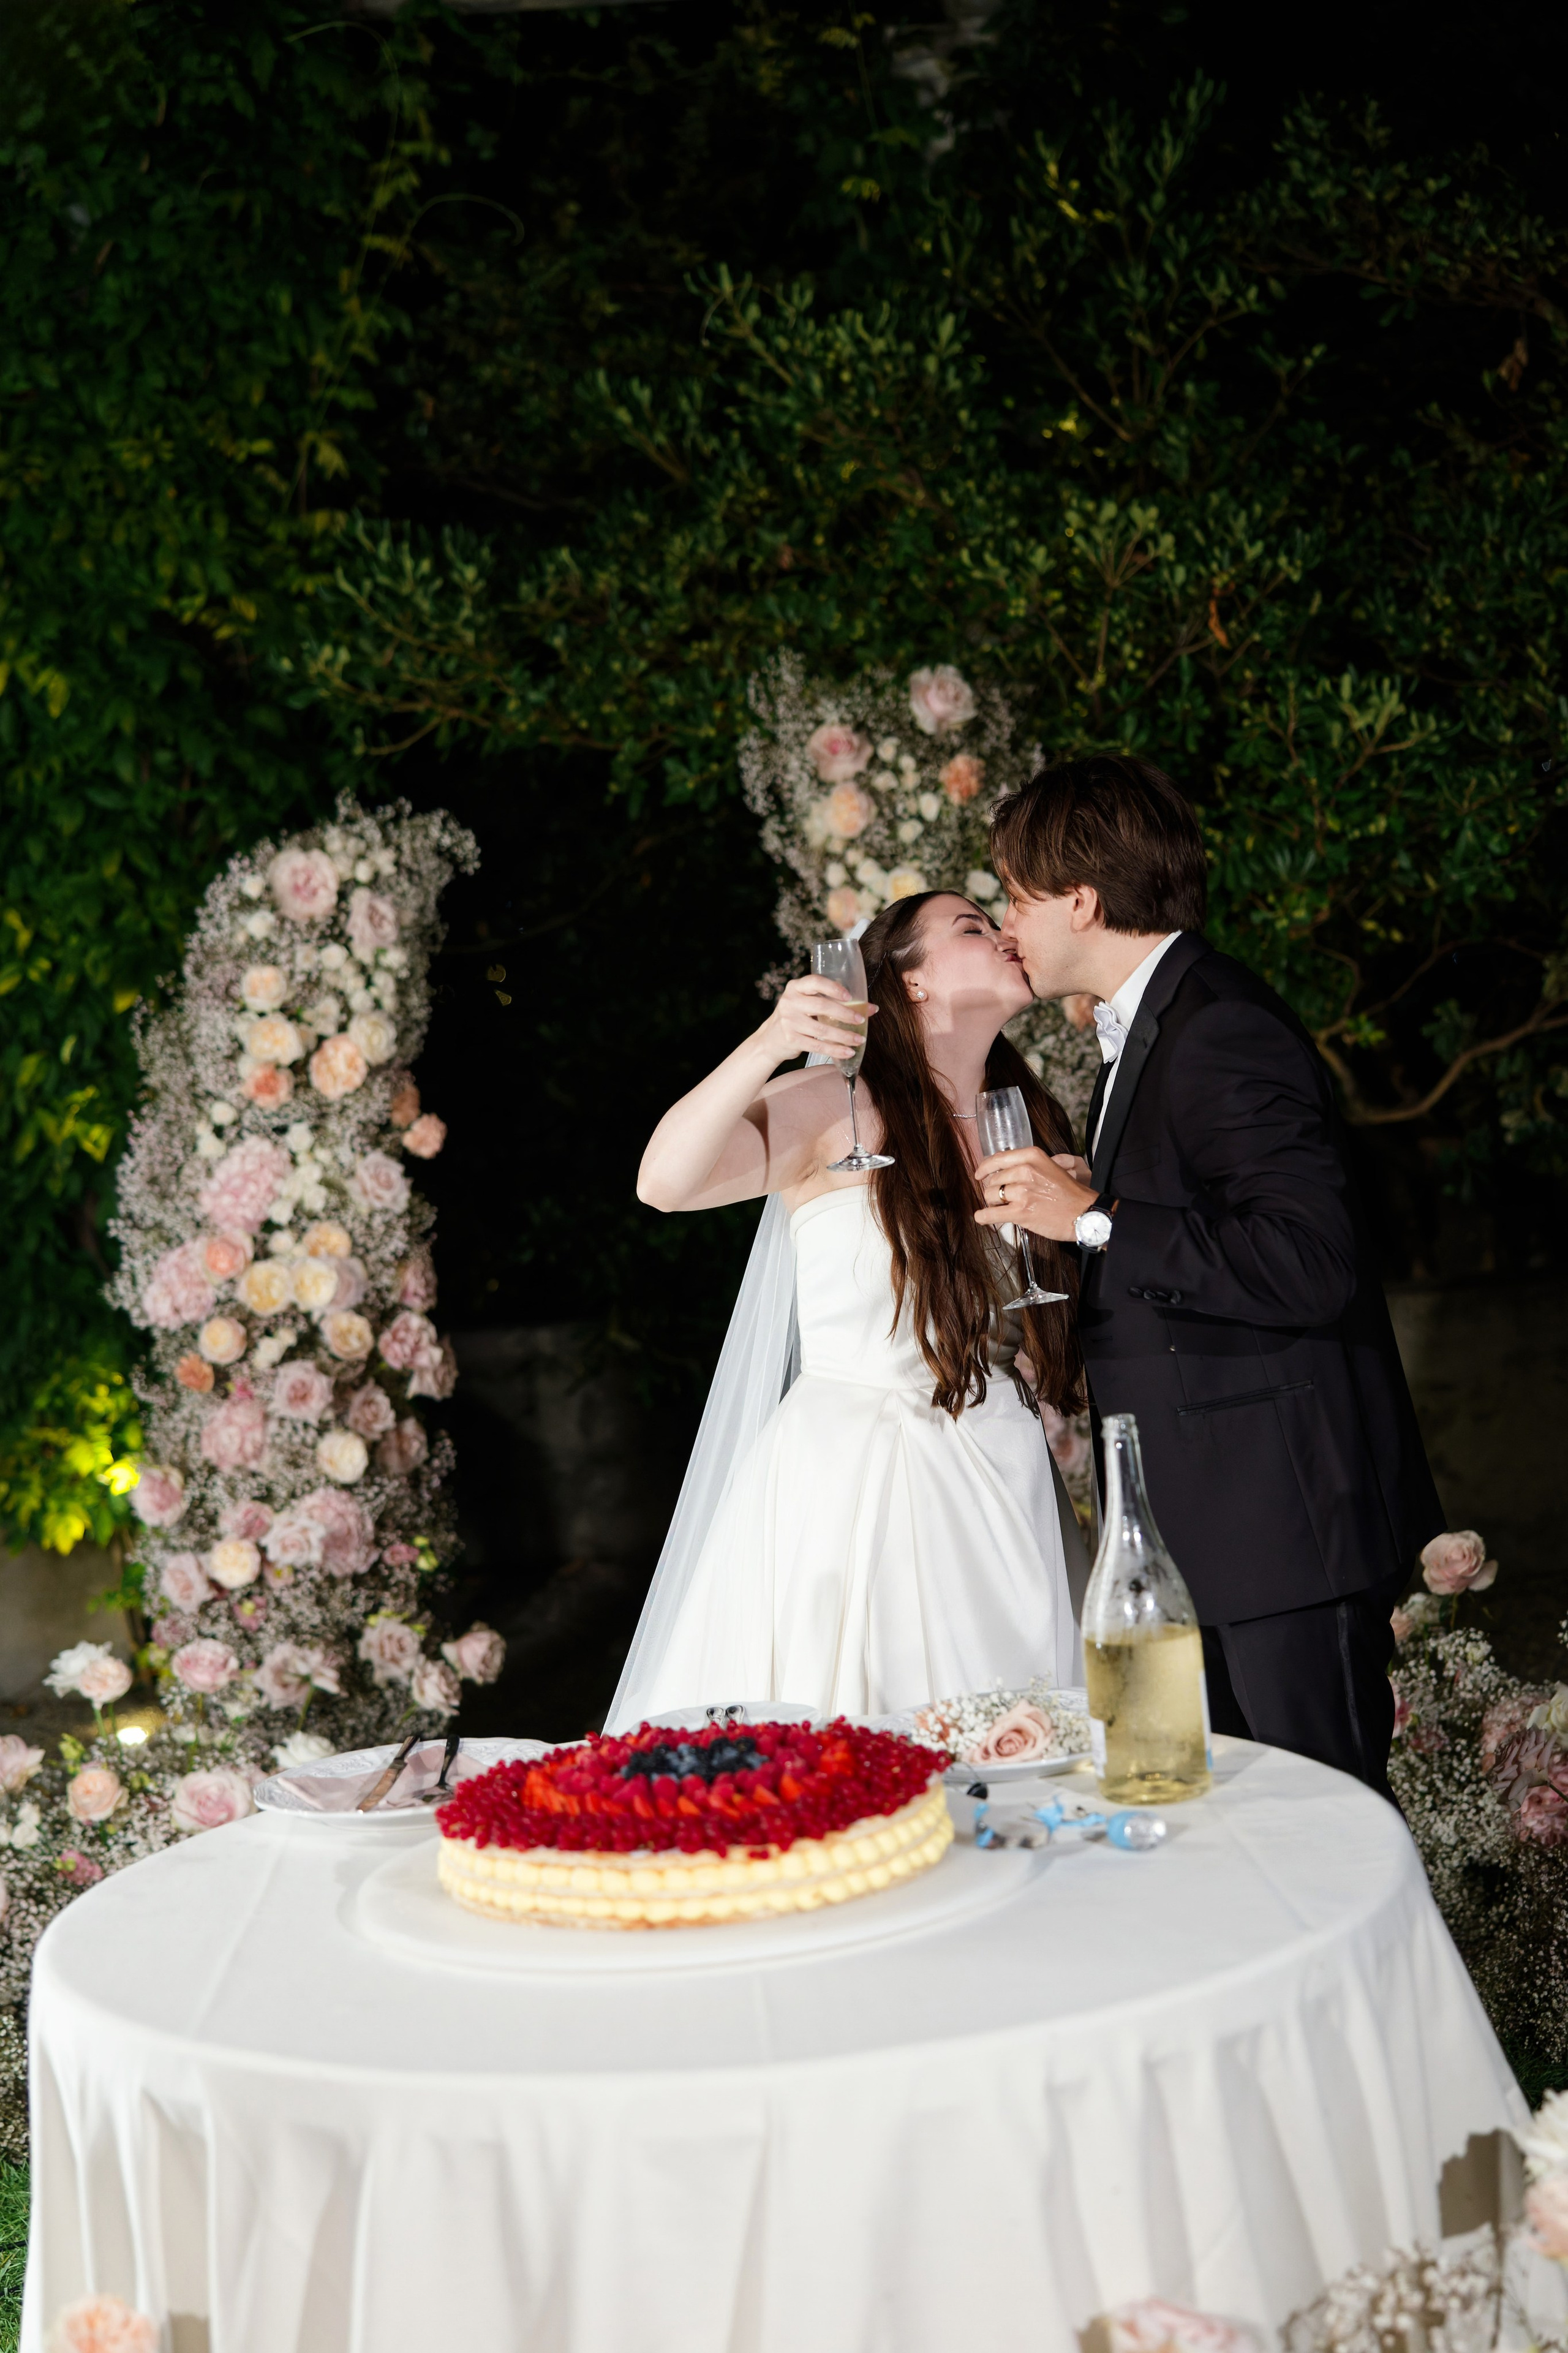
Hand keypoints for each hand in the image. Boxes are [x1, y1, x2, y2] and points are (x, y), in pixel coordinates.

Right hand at [761, 974, 874, 1063]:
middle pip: (821, 1006)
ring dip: (843, 1036)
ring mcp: (789, 1022)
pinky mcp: (791, 1039)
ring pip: (821, 1030)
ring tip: (859, 1040)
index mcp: (795, 988)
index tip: (849, 996)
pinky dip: (835, 1050)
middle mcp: (790, 1002)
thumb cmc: (797, 1017)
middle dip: (844, 1014)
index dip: (833, 988)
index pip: (815, 982)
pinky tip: (848, 1052)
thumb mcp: (808, 1004)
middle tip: (860, 1020)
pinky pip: (817, 1046)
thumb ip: (834, 1003)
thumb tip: (871, 1008)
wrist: (769, 1040)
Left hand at [974, 1145, 1098, 1242]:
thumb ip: (1026, 1164)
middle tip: (1004, 1197)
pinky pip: (991, 1214)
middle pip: (992, 1180)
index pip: (997, 1159)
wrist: (1084, 1213)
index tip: (980, 1175)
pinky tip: (982, 1217)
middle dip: (994, 1190)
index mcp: (1031, 1156)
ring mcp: (1022, 1191)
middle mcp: (1025, 1170)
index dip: (985, 1168)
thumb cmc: (1069, 1192)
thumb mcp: (1049, 1166)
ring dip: (993, 1203)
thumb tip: (999, 1169)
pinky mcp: (1021, 1212)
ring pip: (990, 1196)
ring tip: (1004, 1207)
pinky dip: (984, 1217)